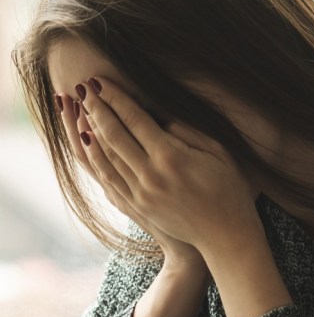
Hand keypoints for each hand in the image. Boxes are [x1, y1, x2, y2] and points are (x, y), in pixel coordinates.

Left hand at [69, 76, 259, 257]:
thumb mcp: (218, 152)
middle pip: (114, 134)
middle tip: (84, 88)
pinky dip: (95, 157)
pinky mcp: (137, 206)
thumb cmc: (230, 189)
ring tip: (80, 110)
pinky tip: (88, 143)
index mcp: (172, 157)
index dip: (116, 98)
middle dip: (96, 108)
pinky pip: (108, 178)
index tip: (101, 81)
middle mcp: (151, 174)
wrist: (226, 235)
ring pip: (105, 156)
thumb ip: (187, 132)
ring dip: (89, 130)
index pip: (136, 120)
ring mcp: (141, 193)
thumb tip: (158, 116)